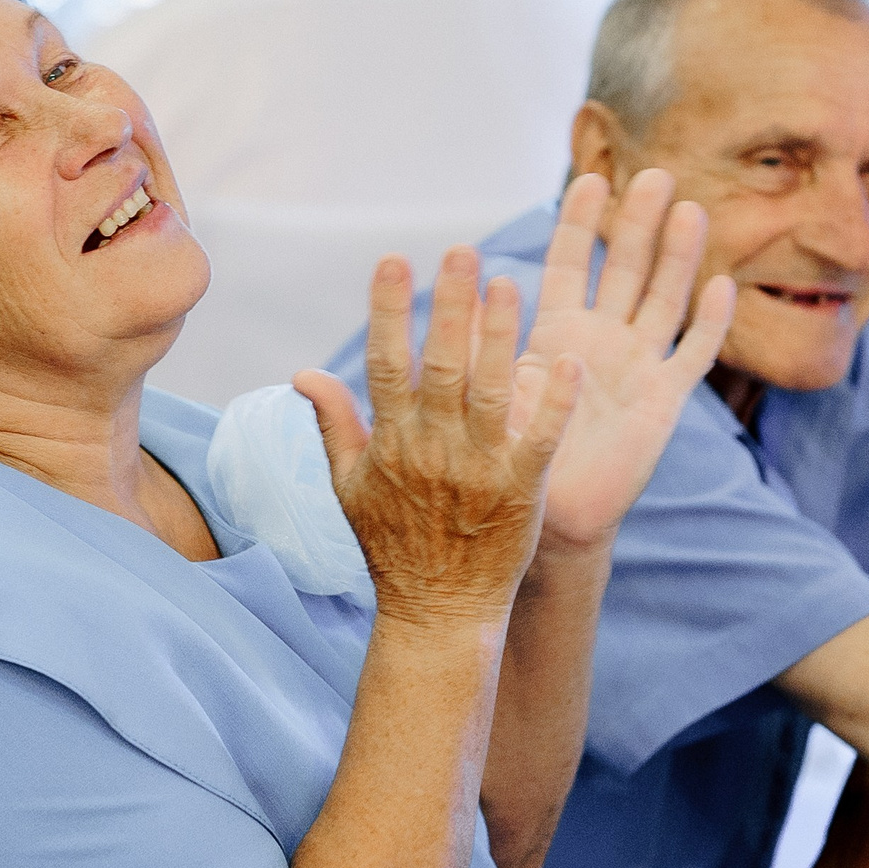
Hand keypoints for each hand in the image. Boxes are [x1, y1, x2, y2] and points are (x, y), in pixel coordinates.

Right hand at [294, 253, 580, 628]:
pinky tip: (567, 363)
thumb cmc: (392, 550)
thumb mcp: (348, 489)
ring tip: (508, 283)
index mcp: (391, 442)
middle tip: (462, 252)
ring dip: (500, 338)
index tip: (393, 259)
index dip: (388, 311)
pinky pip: (540, 441)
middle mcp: (433, 450)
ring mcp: (480, 471)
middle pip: (442, 367)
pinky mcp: (522, 493)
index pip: (385, 364)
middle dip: (451, 307)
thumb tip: (301, 373)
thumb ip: (333, 425)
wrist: (438, 615)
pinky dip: (552, 405)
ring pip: (490, 392)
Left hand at [520, 172, 734, 554]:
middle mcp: (602, 340)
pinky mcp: (664, 402)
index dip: (582, 222)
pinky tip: (722, 285)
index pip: (572, 263)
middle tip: (658, 174)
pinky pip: (692, 356)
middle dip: (642, 222)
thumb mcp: (491, 397)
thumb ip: (484, 348)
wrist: (549, 520)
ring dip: (679, 256)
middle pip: (628, 268)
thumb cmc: (511, 459)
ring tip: (691, 210)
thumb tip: (455, 298)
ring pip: (664, 299)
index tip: (591, 178)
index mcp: (557, 331)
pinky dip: (708, 323)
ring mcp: (638, 367)